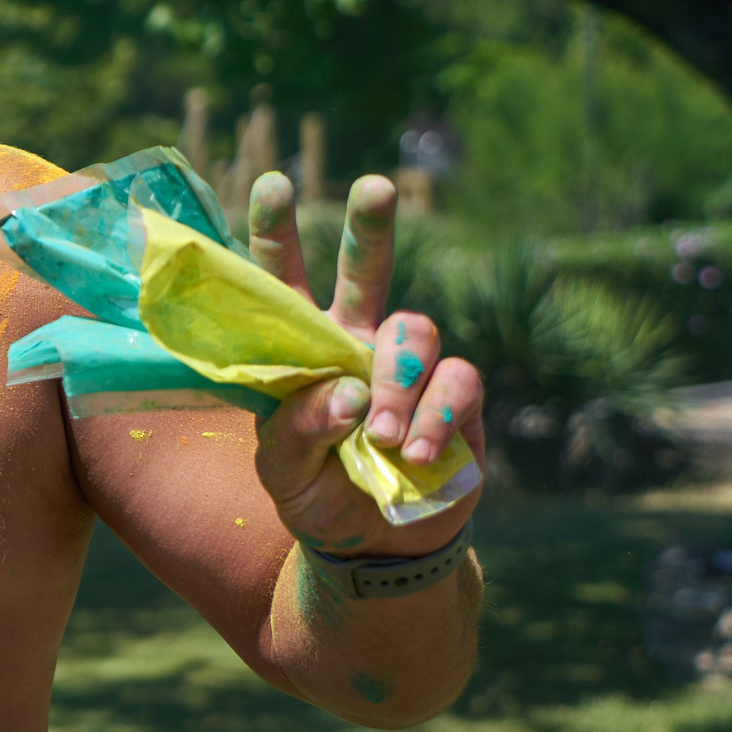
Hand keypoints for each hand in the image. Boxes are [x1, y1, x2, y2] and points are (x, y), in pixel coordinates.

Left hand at [244, 171, 483, 558]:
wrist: (377, 547)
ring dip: (396, 380)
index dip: (276, 234)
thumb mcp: (283, 472)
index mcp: (303, 349)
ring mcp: (410, 370)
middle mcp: (358, 344)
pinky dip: (434, 418)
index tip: (272, 184)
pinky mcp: (459, 401)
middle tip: (373, 185)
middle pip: (368, 270)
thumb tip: (344, 394)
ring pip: (416, 329)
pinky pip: (457, 383)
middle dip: (370, 226)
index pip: (284, 284)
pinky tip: (412, 454)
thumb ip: (298, 432)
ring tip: (379, 436)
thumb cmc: (318, 495)